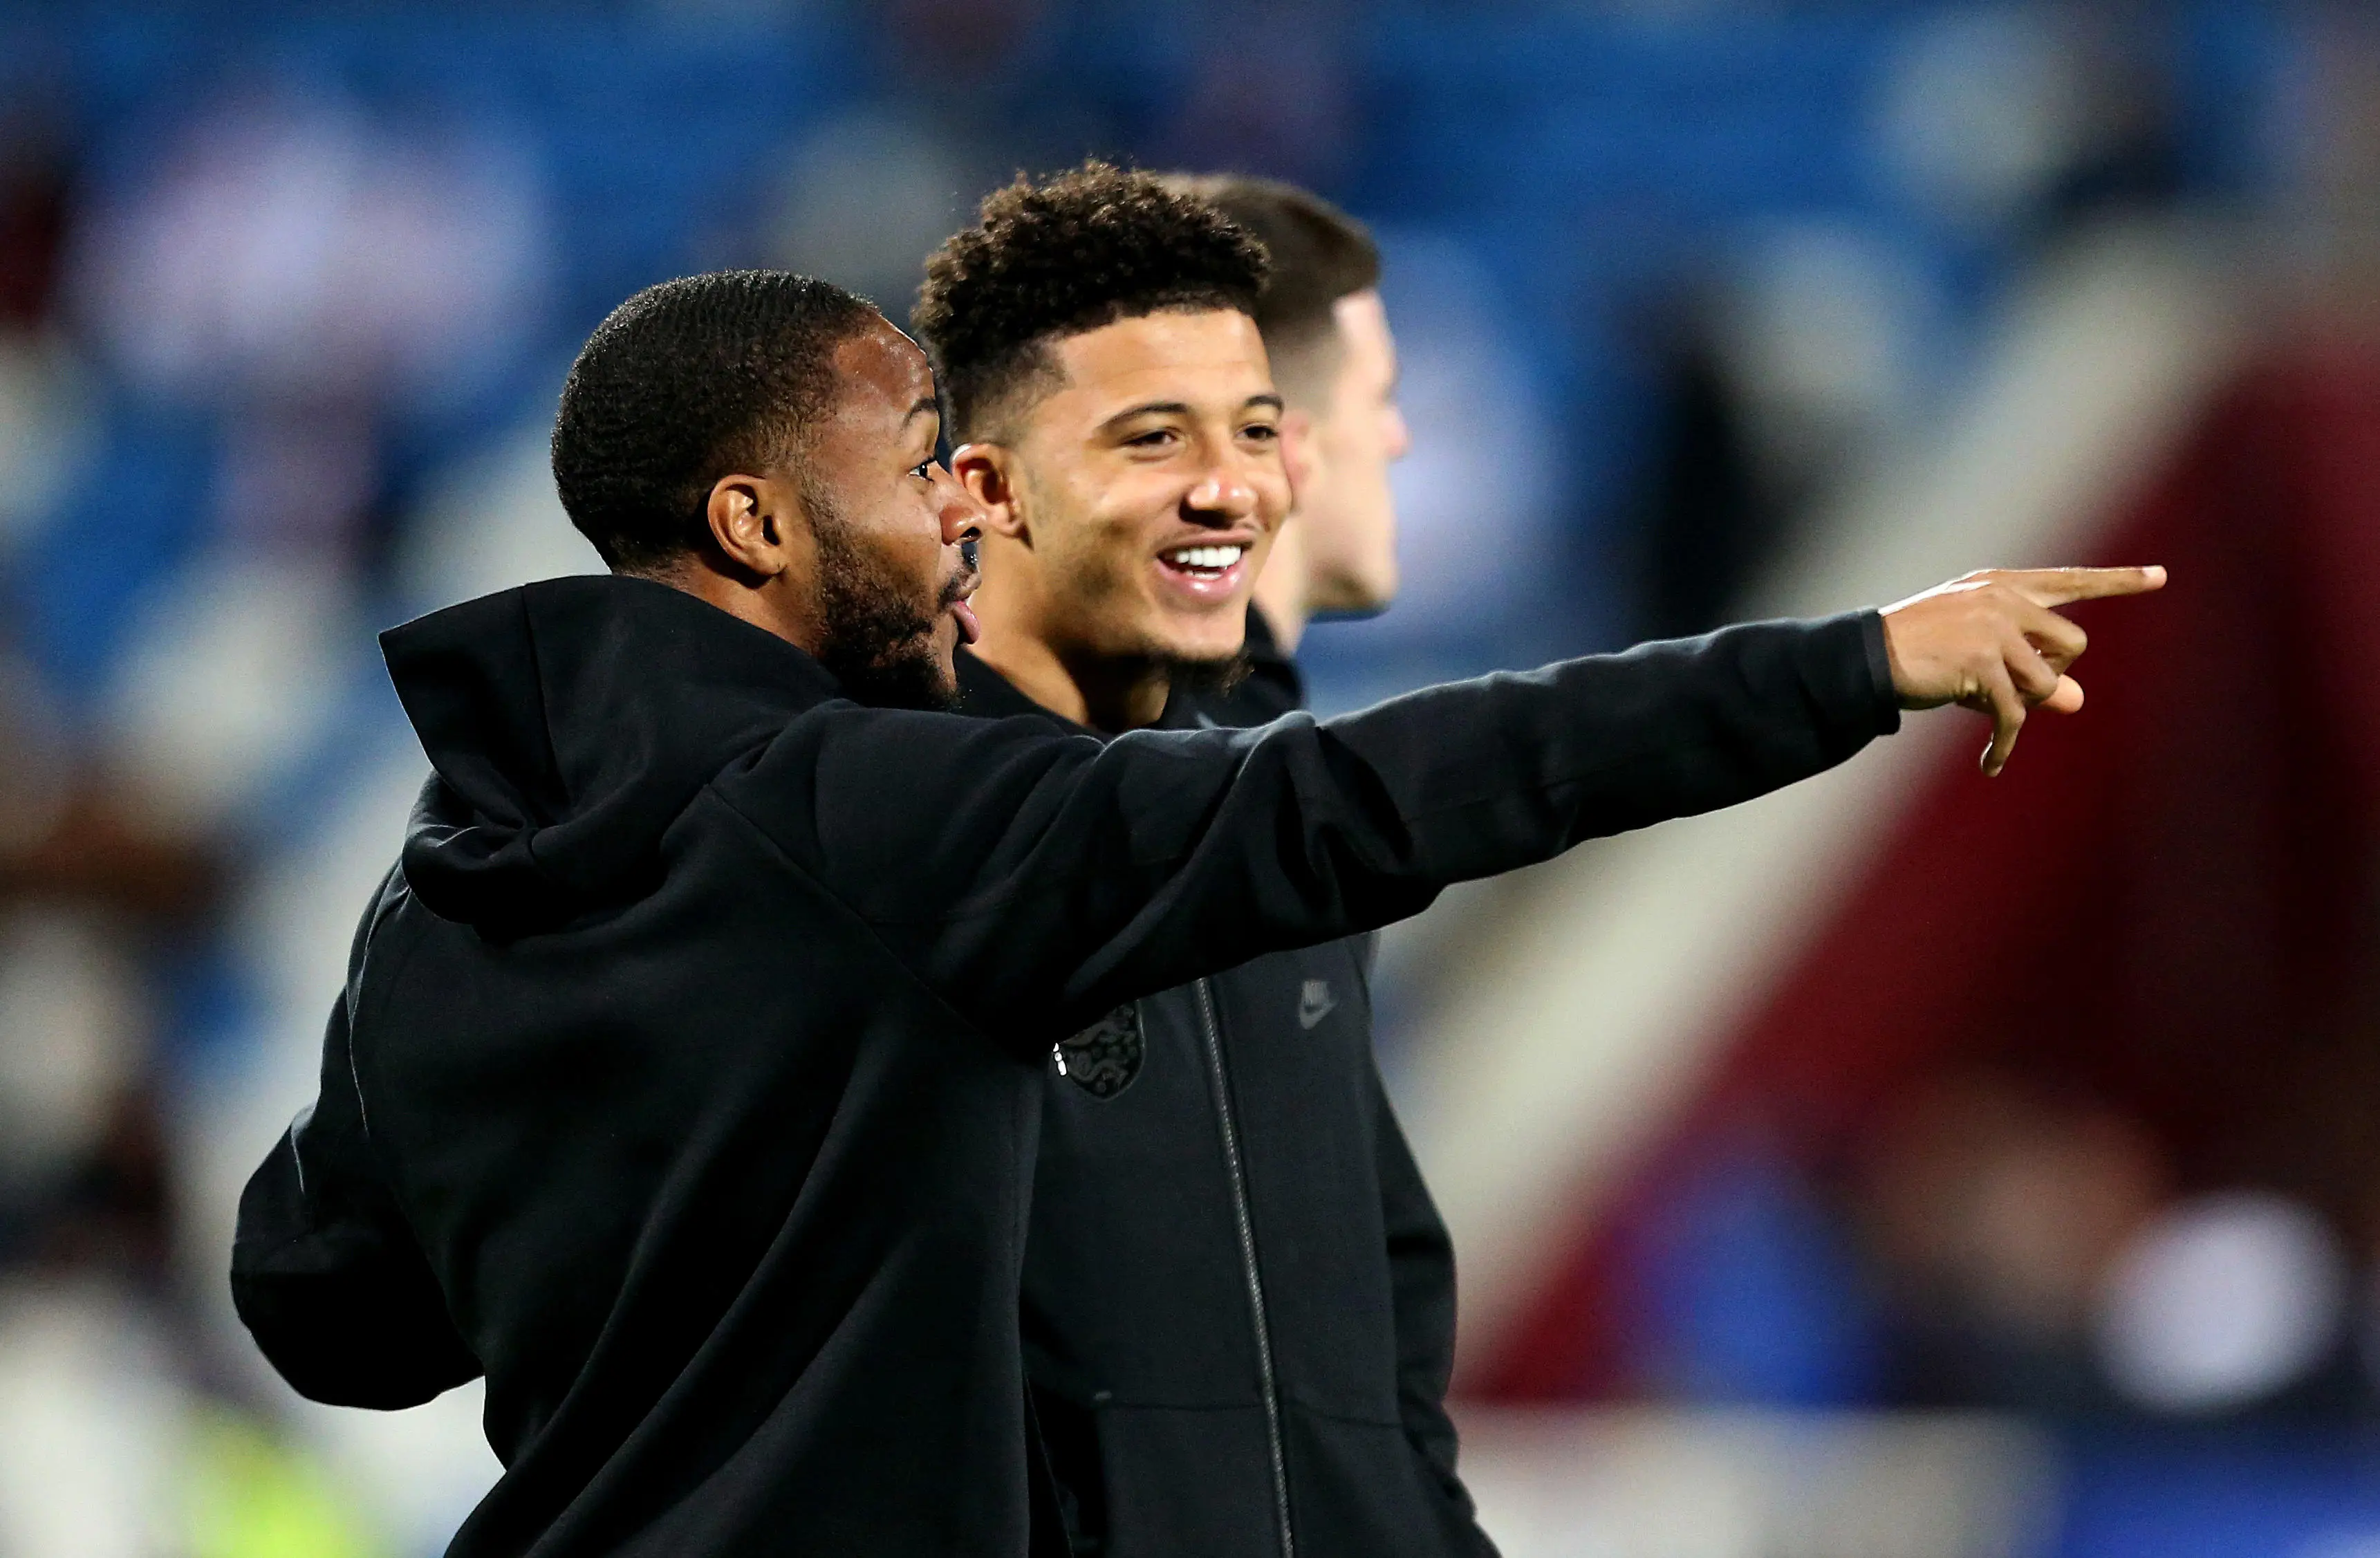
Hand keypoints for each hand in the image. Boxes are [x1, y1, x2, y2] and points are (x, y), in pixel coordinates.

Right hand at [1881, 566, 2165, 776]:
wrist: (1867, 657)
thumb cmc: (1919, 653)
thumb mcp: (1978, 656)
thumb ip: (2029, 670)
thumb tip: (2077, 700)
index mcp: (2003, 586)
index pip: (2071, 581)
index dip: (2119, 582)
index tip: (2161, 578)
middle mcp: (2004, 599)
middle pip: (2073, 642)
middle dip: (2054, 673)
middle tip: (2018, 688)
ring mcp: (1993, 629)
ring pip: (2048, 681)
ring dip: (2025, 706)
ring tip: (1991, 714)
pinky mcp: (1981, 663)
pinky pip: (2014, 714)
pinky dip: (2004, 744)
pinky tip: (1992, 764)